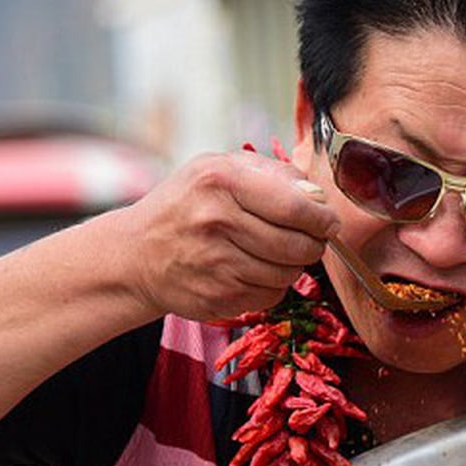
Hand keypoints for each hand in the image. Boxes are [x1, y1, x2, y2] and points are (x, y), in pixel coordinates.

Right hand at [117, 150, 337, 320]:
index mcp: (221, 180)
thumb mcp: (220, 169)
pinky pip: (271, 295)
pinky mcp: (218, 297)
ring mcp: (216, 263)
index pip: (295, 206)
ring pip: (289, 273)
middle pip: (298, 244)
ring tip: (275, 252)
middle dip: (313, 243)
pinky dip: (272, 286)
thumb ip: (273, 175)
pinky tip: (253, 270)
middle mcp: (216, 221)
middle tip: (310, 239)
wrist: (136, 254)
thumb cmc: (187, 204)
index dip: (322, 217)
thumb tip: (319, 199)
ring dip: (293, 265)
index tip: (329, 221)